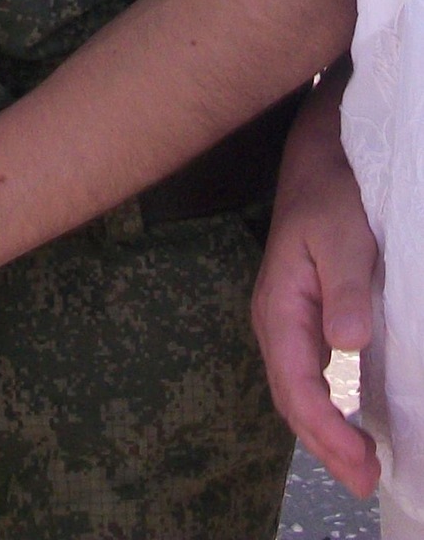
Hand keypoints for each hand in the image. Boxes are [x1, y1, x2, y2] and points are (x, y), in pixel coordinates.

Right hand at [252, 97, 379, 497]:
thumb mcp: (342, 236)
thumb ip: (342, 289)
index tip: (359, 460)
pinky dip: (326, 410)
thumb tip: (346, 345)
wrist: (320, 160)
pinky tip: (350, 425)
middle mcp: (275, 320)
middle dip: (324, 445)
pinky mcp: (303, 319)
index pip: (295, 384)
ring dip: (324, 433)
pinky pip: (307, 376)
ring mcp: (286, 321)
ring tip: (361, 467)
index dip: (324, 429)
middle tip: (367, 480)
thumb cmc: (332, 195)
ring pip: (297, 391)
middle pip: (291, 397)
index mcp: (278, 306)